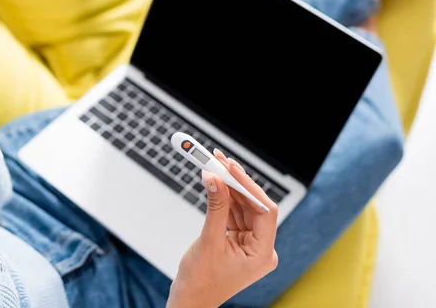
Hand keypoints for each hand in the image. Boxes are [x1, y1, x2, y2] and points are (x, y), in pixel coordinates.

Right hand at [167, 149, 278, 307]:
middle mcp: (262, 248)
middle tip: (218, 160)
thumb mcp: (209, 241)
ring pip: (243, 207)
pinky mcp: (239, 241)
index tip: (231, 167)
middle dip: (236, 182)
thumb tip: (214, 177)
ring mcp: (251, 244)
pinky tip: (215, 183)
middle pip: (254, 206)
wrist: (189, 301)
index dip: (248, 186)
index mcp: (263, 254)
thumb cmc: (200, 281)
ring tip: (213, 165)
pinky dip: (224, 199)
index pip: (264, 211)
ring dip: (229, 187)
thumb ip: (215, 207)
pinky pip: (234, 214)